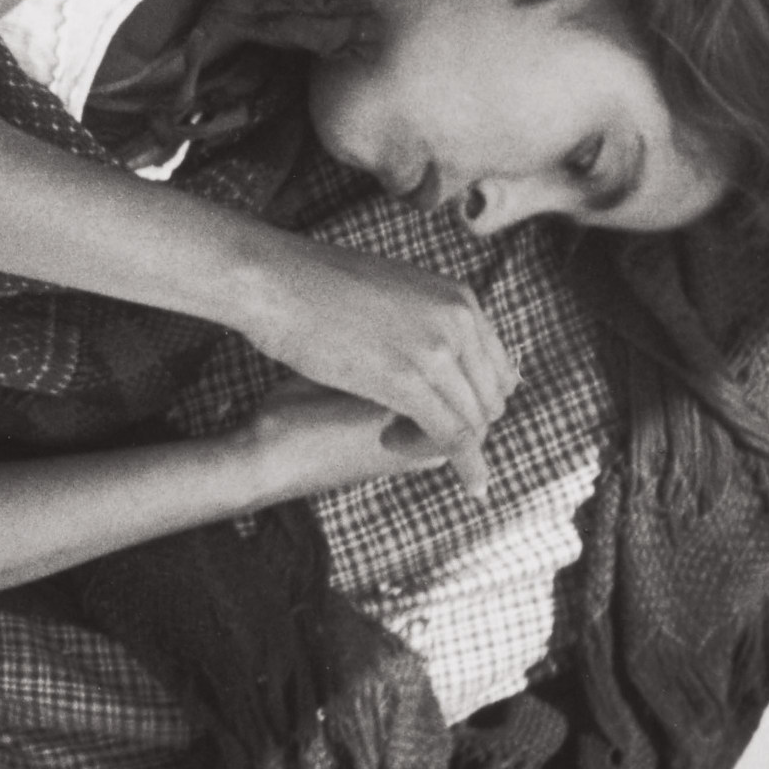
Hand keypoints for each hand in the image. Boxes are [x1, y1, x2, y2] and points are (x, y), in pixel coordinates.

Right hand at [233, 243, 516, 497]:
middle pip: (489, 396)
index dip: (480, 401)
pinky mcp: (405, 380)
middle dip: (468, 426)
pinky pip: (451, 435)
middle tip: (425, 436)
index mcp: (458, 299)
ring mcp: (434, 349)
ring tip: (401, 442)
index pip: (497, 367)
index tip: (456, 417)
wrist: (272, 284)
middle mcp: (457, 321)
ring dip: (452, 445)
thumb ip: (421, 318)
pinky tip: (472, 485)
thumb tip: (435, 348)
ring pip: (472, 419)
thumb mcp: (389, 294)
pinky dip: (465, 464)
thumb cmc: (315, 289)